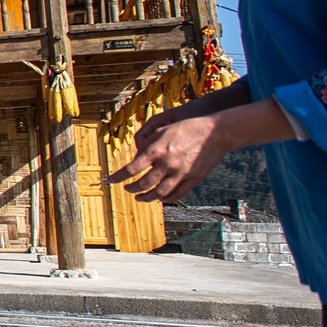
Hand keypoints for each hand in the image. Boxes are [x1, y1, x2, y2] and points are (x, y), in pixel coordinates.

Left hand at [110, 97, 290, 202]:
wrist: (216, 131)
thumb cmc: (187, 128)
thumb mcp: (163, 130)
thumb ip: (148, 145)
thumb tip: (136, 158)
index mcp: (157, 150)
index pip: (131, 169)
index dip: (118, 177)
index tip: (110, 181)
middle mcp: (167, 163)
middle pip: (143, 184)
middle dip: (131, 188)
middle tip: (127, 188)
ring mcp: (181, 173)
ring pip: (159, 193)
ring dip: (146, 198)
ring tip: (140, 197)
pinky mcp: (194, 179)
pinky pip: (177, 194)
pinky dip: (166, 199)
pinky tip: (160, 198)